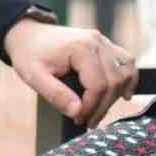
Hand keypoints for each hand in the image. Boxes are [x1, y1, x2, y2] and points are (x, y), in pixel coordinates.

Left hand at [4, 19, 136, 126]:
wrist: (28, 34)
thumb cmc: (29, 54)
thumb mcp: (34, 77)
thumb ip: (56, 95)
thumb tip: (77, 112)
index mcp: (81, 48)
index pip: (98, 85)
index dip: (91, 107)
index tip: (78, 119)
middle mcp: (97, 42)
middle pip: (114, 81)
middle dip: (103, 106)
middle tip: (88, 121)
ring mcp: (103, 41)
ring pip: (125, 71)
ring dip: (117, 94)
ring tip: (100, 111)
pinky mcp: (105, 45)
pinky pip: (126, 62)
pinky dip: (127, 78)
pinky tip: (124, 95)